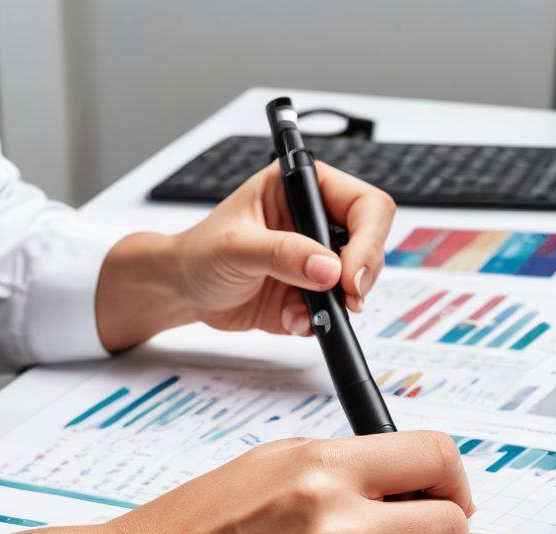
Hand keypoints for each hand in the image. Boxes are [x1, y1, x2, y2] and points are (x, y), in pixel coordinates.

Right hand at [0, 431, 470, 533]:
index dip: (453, 478)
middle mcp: (332, 509)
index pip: (433, 452)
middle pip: (452, 517)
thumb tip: (402, 484)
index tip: (445, 495)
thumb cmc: (183, 532)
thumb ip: (336, 471)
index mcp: (316, 459)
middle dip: (446, 532)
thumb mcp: (263, 468)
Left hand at [95, 162, 395, 348]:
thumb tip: (327, 267)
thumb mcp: (237, 246)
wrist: (184, 290)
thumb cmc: (200, 251)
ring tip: (302, 313)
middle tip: (344, 299)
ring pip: (357, 283)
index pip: (363, 204)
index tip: (350, 274)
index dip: (367, 239)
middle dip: (359, 276)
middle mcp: (316, 221)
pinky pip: (334, 311)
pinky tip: (290, 320)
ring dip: (336, 304)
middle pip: (370, 244)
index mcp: (303, 189)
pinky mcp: (312, 293)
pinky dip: (317, 322)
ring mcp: (317, 260)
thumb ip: (283, 254)